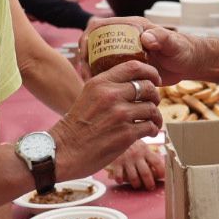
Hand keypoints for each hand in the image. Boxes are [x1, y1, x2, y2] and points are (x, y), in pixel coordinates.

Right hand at [51, 59, 163, 175]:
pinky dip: (153, 129)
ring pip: (151, 108)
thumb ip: (107, 87)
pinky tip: (149, 132)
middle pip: (147, 87)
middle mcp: (111, 95)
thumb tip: (131, 81)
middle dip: (155, 95)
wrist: (63, 151)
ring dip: (156, 116)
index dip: (150, 71)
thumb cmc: (76, 126)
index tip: (155, 79)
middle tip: (153, 103)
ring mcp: (120, 114)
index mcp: (101, 83)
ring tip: (153, 121)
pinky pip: (150, 126)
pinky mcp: (126, 134)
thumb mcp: (88, 96)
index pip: (134, 66)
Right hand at [79, 17, 203, 86]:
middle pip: (94, 44)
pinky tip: (102, 93)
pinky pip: (109, 72)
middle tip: (85, 74)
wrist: (190, 63)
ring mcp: (124, 54)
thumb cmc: (184, 50)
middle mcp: (124, 39)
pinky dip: (104, 81)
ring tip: (89, 85)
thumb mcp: (174, 44)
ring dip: (91, 70)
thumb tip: (146, 38)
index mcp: (131, 27)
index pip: (100, 26)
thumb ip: (162, 38)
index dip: (88, 38)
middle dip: (85, 58)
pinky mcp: (127, 69)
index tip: (85, 53)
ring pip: (98, 59)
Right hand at [106, 139, 166, 189]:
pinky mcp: (116, 162)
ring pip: (134, 177)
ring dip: (137, 184)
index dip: (161, 171)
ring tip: (137, 186)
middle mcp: (137, 156)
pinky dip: (120, 180)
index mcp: (145, 151)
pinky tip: (121, 181)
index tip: (162, 177)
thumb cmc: (131, 144)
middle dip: (149, 183)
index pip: (157, 162)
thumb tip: (161, 167)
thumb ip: (150, 155)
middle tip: (151, 187)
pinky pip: (119, 175)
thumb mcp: (142, 146)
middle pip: (146, 173)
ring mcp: (127, 160)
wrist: (115, 134)